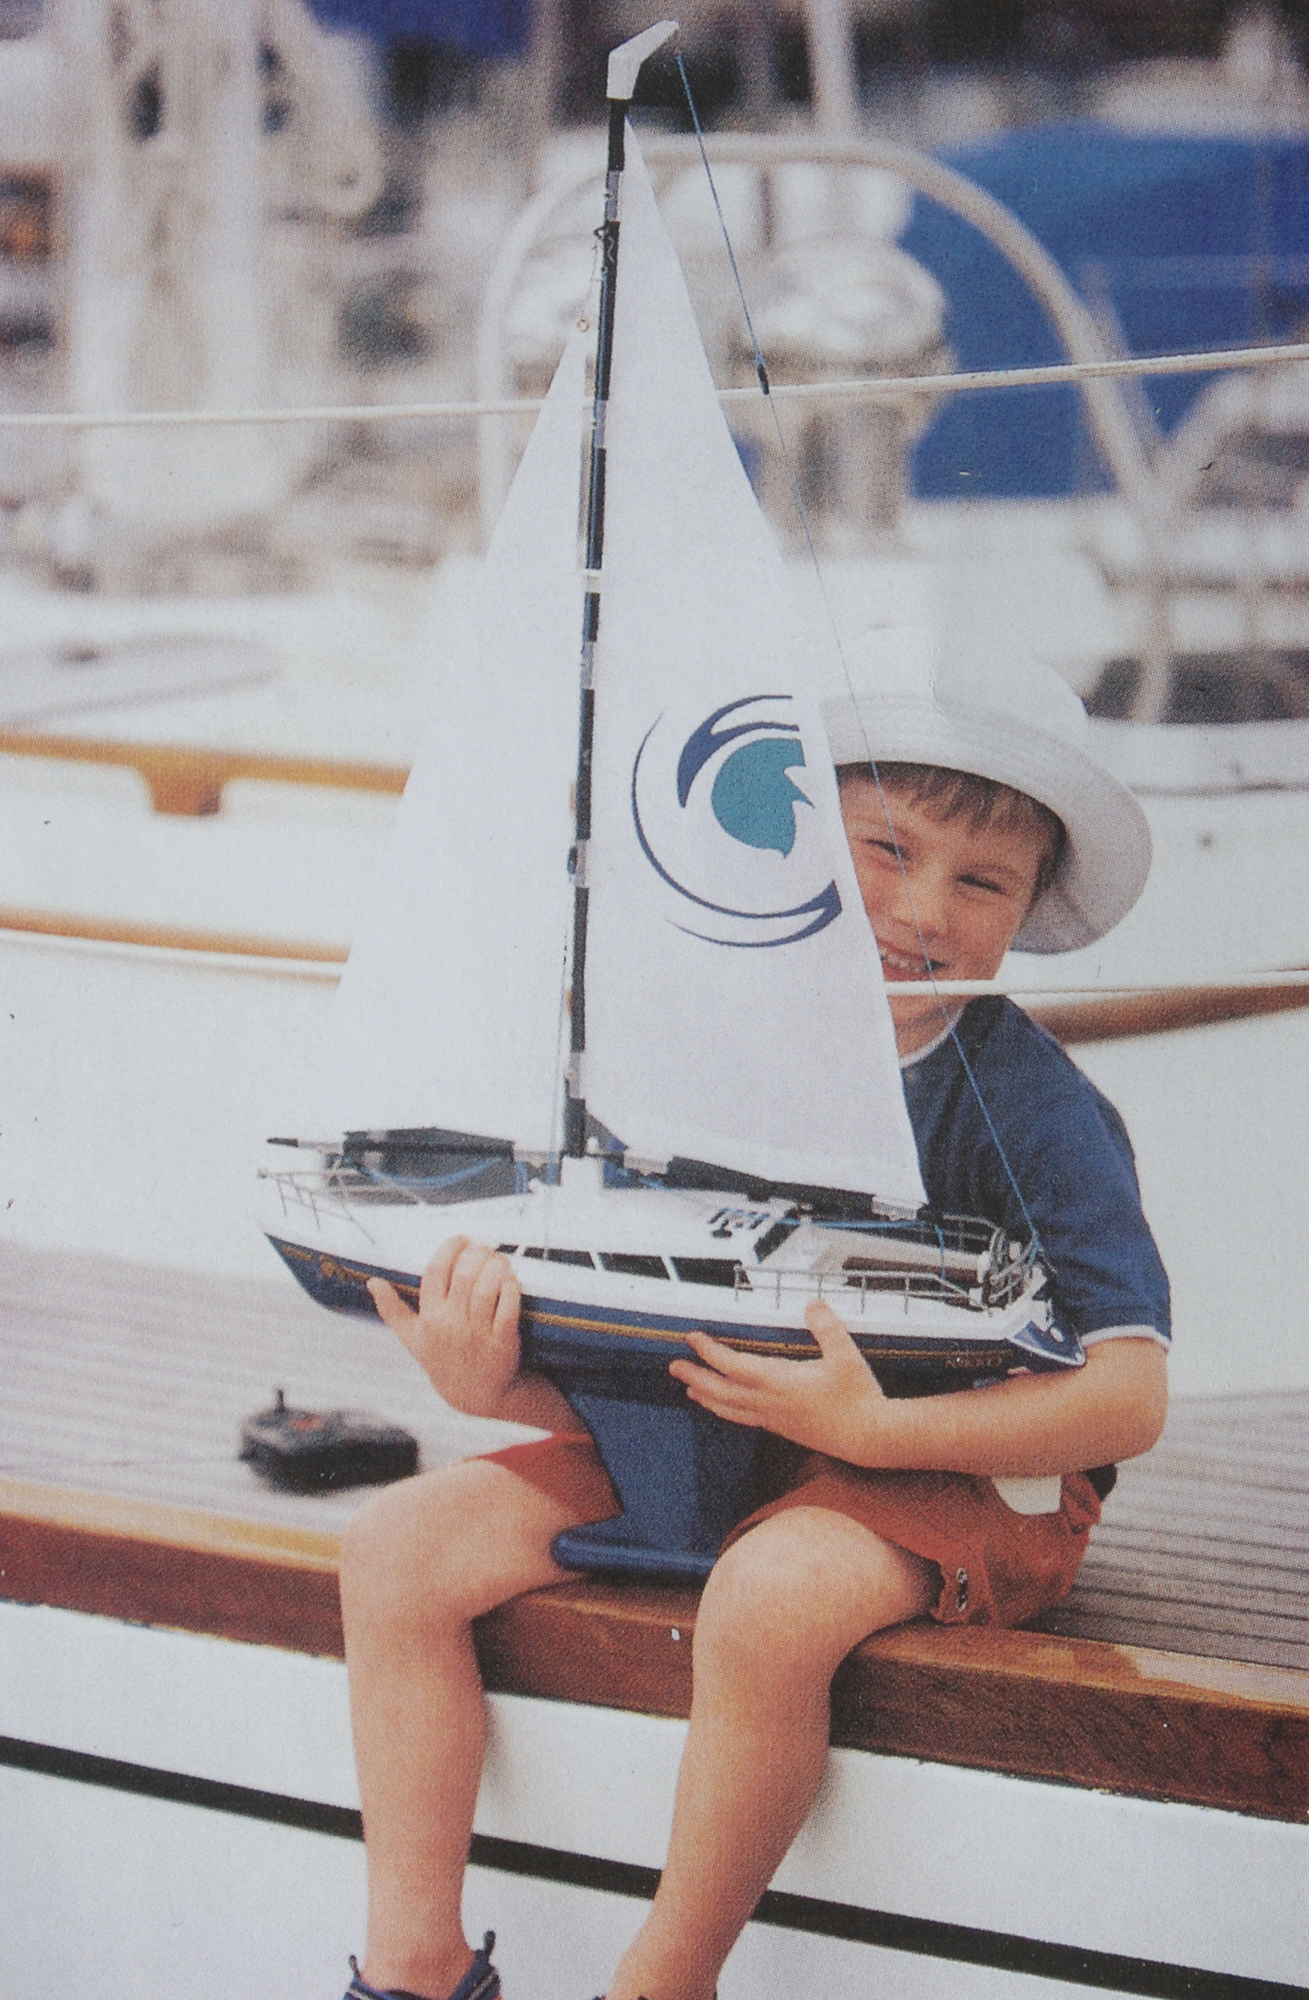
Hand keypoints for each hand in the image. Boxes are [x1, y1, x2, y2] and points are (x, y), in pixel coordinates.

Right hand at [369, 1237, 522, 1419]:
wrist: (473, 1395)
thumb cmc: (443, 1359)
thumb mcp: (413, 1338)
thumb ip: (392, 1310)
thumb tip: (371, 1283)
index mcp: (429, 1318)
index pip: (436, 1271)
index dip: (450, 1248)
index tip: (462, 1240)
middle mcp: (451, 1325)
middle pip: (465, 1274)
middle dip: (478, 1253)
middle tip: (485, 1250)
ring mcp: (477, 1334)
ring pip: (487, 1287)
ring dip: (497, 1266)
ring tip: (499, 1261)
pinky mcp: (502, 1342)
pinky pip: (509, 1307)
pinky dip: (511, 1288)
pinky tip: (511, 1280)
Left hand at [668, 1298, 905, 1465]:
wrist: (870, 1438)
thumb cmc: (859, 1398)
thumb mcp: (846, 1356)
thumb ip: (828, 1327)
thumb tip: (812, 1304)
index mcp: (780, 1383)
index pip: (734, 1366)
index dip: (710, 1352)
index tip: (693, 1338)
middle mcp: (771, 1403)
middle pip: (722, 1392)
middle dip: (696, 1377)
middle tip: (674, 1367)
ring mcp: (776, 1419)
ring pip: (731, 1410)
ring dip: (708, 1398)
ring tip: (691, 1391)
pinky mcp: (785, 1429)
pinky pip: (746, 1419)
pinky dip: (729, 1411)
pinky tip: (730, 1408)